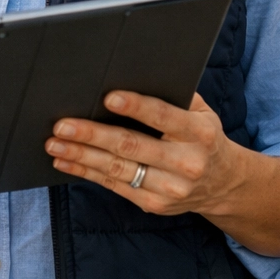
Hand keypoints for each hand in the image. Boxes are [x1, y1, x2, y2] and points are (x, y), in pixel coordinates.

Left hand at [44, 91, 243, 217]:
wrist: (225, 185)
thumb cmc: (202, 138)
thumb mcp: (202, 113)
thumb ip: (174, 96)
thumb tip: (132, 73)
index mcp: (199, 133)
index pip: (164, 117)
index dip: (135, 107)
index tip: (107, 97)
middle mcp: (186, 163)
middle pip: (131, 146)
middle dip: (92, 134)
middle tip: (62, 125)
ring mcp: (170, 188)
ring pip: (117, 169)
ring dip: (81, 156)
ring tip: (54, 144)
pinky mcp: (154, 205)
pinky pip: (114, 186)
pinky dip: (87, 173)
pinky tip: (66, 162)